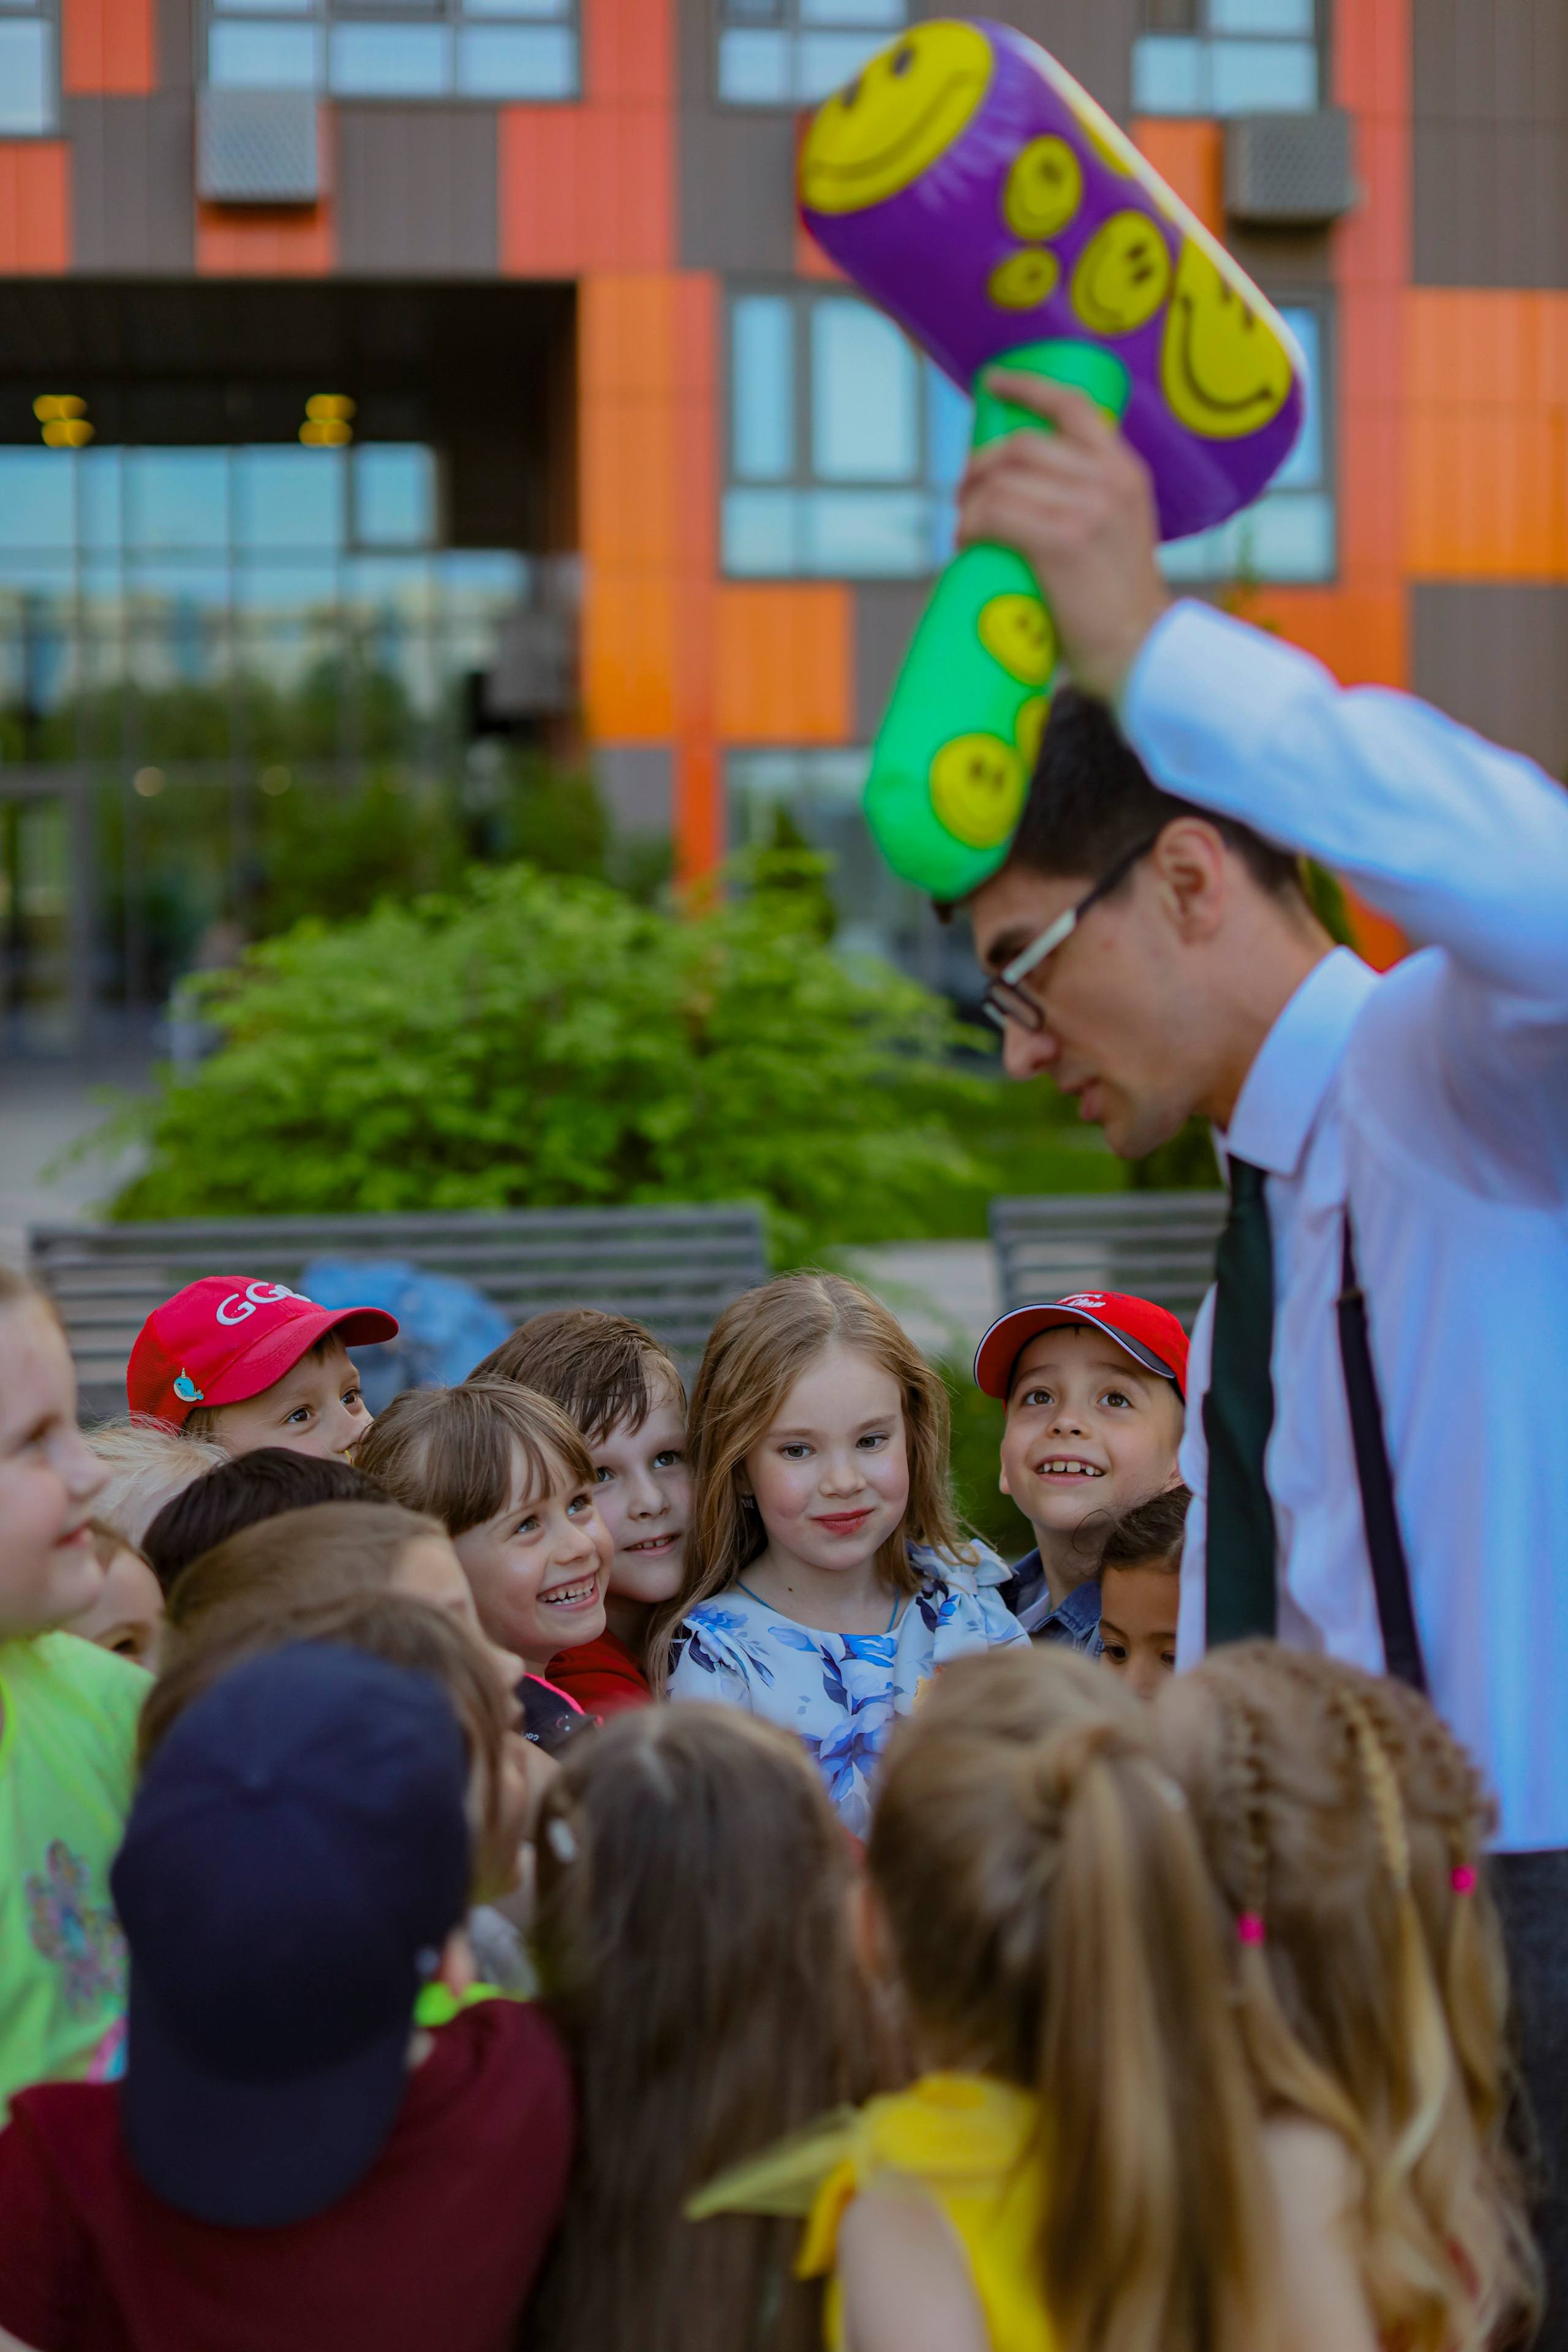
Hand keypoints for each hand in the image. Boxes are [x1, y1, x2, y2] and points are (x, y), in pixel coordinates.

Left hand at [957, 371, 1170, 703]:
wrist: (1142, 651)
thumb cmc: (1119, 604)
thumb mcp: (1119, 530)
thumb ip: (1088, 499)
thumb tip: (1027, 486)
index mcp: (1126, 472)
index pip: (1073, 407)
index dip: (1027, 388)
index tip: (993, 385)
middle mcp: (1110, 480)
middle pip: (1022, 444)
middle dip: (980, 465)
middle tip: (963, 494)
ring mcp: (1087, 508)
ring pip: (1002, 479)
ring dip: (970, 503)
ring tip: (965, 529)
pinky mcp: (1061, 541)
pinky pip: (994, 514)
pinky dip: (970, 526)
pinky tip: (966, 543)